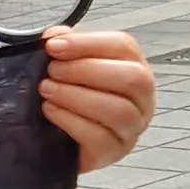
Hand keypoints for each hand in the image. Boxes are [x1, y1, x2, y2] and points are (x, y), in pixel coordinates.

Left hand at [36, 27, 156, 174]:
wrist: (62, 140)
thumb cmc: (73, 98)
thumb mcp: (70, 69)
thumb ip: (66, 49)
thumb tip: (55, 36)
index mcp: (134, 66)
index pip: (124, 46)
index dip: (87, 43)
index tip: (54, 45)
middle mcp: (142, 97)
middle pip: (130, 78)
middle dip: (85, 70)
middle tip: (52, 71)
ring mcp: (132, 127)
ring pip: (118, 110)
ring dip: (75, 96)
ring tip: (47, 90)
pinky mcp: (115, 151)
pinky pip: (100, 137)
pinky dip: (70, 121)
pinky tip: (51, 111)